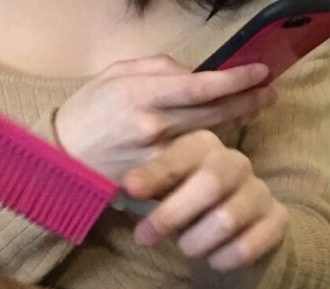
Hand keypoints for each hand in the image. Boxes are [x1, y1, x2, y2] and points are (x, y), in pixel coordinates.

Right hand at [54, 57, 276, 181]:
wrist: (59, 158)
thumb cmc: (87, 111)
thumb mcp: (115, 74)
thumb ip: (156, 68)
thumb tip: (193, 72)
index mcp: (141, 93)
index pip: (200, 86)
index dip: (235, 80)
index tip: (260, 71)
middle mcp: (151, 126)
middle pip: (212, 113)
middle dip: (246, 101)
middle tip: (269, 92)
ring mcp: (155, 157)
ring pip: (205, 139)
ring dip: (231, 123)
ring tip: (251, 108)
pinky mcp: (154, 179)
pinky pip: (189, 162)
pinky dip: (206, 151)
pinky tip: (219, 140)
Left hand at [124, 129, 288, 271]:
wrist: (234, 237)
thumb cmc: (187, 212)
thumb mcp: (162, 196)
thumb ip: (145, 192)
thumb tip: (124, 191)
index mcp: (204, 148)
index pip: (180, 155)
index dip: (155, 172)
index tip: (129, 188)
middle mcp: (236, 163)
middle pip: (210, 183)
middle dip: (172, 215)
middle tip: (145, 237)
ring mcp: (259, 192)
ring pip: (227, 219)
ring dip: (196, 242)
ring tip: (188, 248)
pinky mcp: (277, 221)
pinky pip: (248, 246)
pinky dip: (223, 260)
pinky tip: (214, 261)